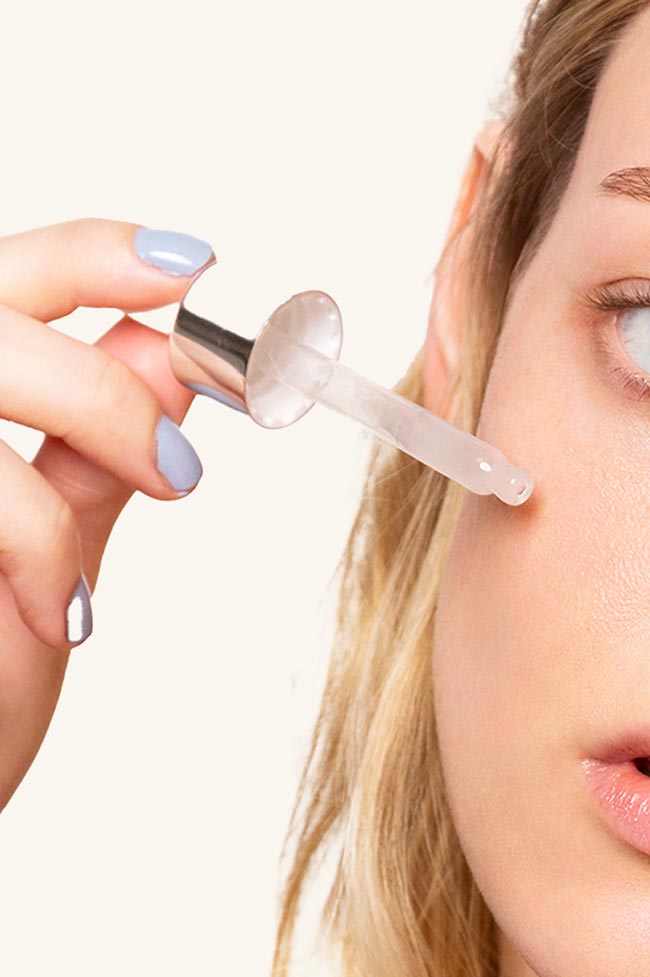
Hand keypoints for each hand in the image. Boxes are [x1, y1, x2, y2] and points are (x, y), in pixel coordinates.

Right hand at [0, 219, 212, 811]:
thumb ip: (90, 449)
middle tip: (187, 449)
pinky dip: (42, 550)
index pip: (6, 275)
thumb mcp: (46, 542)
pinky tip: (68, 613)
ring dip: (96, 427)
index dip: (92, 253)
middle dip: (106, 365)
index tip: (194, 266)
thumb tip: (167, 346)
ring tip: (160, 498)